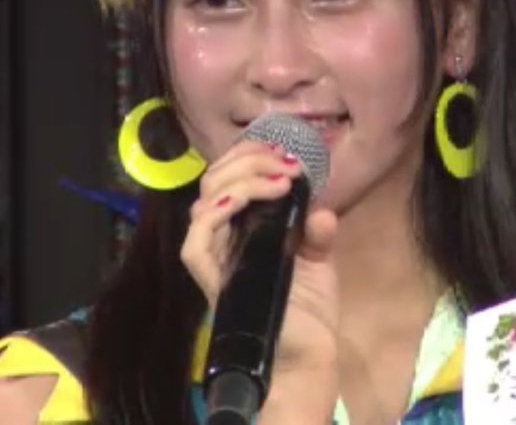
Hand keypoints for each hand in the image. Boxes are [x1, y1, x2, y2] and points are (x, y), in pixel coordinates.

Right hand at [180, 140, 340, 394]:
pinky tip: (241, 203)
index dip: (249, 156)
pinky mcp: (214, 284)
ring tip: (279, 181)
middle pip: (212, 184)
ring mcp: (216, 262)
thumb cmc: (308, 314)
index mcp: (243, 230)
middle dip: (248, 162)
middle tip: (286, 165)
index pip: (227, 179)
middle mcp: (223, 242)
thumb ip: (315, 232)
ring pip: (203, 206)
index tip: (285, 154)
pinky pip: (194, 246)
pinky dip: (213, 217)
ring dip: (240, 182)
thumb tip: (320, 210)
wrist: (307, 360)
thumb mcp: (317, 261)